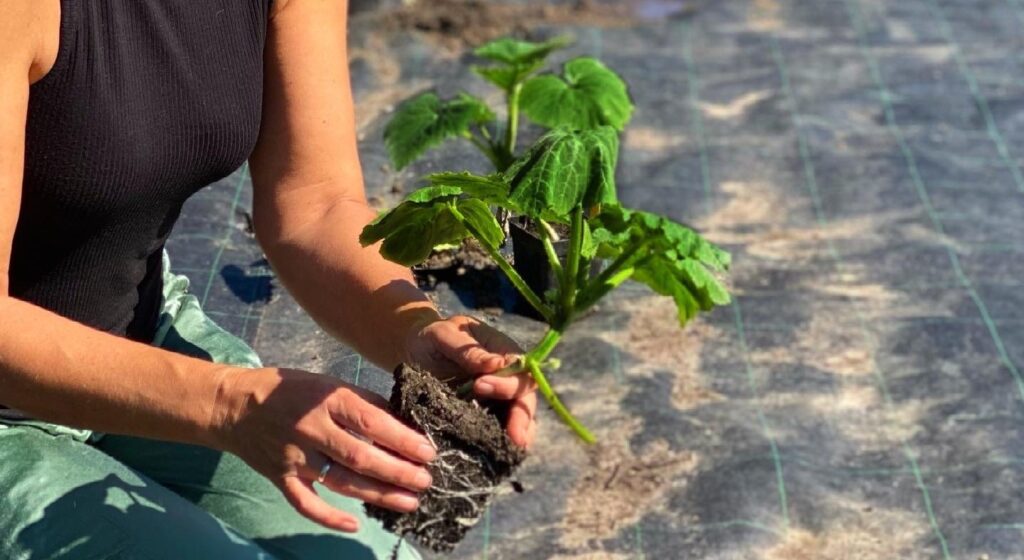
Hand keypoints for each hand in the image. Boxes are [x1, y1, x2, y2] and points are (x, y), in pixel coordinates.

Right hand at [213, 367, 435, 532]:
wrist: (234, 405)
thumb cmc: (289, 390)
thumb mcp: (327, 384)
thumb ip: (362, 402)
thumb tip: (401, 422)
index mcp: (327, 400)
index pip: (371, 422)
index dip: (402, 439)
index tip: (428, 452)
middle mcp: (311, 429)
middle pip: (361, 456)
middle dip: (398, 471)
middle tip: (426, 481)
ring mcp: (295, 456)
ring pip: (341, 482)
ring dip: (378, 494)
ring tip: (410, 502)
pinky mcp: (280, 477)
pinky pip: (305, 502)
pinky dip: (329, 517)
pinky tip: (354, 525)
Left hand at [403, 315, 537, 447]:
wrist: (416, 353)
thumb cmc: (432, 338)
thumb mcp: (444, 335)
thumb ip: (468, 350)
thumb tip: (496, 364)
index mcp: (504, 351)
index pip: (520, 369)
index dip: (506, 383)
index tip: (479, 386)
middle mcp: (508, 377)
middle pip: (525, 398)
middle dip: (521, 418)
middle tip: (513, 437)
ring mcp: (499, 398)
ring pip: (520, 418)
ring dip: (519, 435)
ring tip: (512, 451)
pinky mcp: (487, 415)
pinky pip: (501, 430)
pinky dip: (501, 442)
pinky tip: (496, 455)